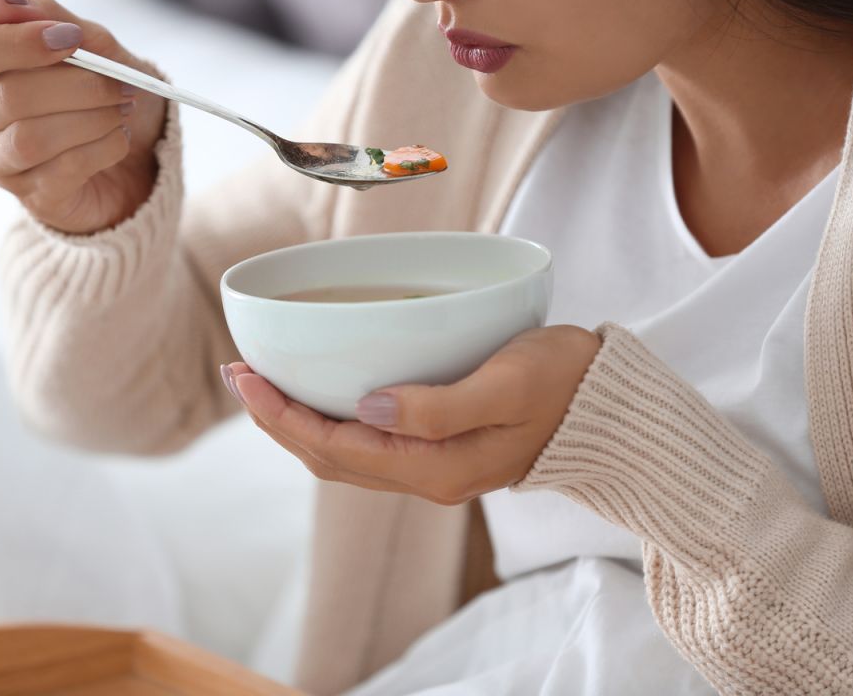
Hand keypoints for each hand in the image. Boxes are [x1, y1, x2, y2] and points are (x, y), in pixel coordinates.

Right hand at [0, 0, 167, 234]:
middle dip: (79, 87)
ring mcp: (0, 161)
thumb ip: (49, 17)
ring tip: (123, 111)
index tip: (72, 39)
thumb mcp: (93, 46)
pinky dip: (104, 147)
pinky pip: (65, 169)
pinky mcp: (34, 196)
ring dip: (93, 119)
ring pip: (34, 138)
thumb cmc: (105, 94)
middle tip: (123, 86)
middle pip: (10, 96)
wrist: (141, 157)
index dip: (18, 42)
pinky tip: (119, 138)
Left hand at [220, 325, 601, 504]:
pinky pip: (370, 446)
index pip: (336, 448)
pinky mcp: (445, 449)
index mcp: (437, 467)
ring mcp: (437, 467)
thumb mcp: (507, 385)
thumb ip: (439, 406)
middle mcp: (430, 476)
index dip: (283, 416)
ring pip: (347, 456)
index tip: (247, 377)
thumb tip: (369, 407)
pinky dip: (335, 422)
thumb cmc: (565, 383)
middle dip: (278, 421)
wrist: (611, 409)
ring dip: (301, 423)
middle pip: (330, 459)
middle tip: (241, 375)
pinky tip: (327, 393)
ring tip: (267, 383)